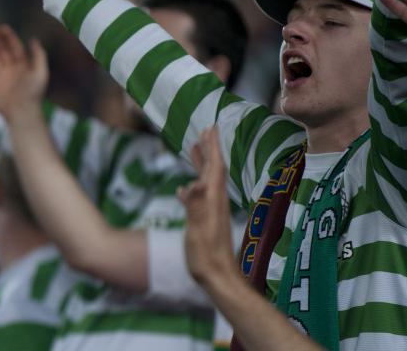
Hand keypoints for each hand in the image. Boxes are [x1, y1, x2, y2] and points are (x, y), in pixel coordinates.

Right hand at [0, 23, 47, 117]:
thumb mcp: (41, 72)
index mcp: (22, 65)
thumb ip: (38, 55)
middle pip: (1, 49)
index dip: (9, 37)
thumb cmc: (33, 93)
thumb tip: (34, 39)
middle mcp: (10, 68)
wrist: (21, 112)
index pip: (14, 47)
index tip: (2, 27)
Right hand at [178, 127, 236, 287]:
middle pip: (213, 170)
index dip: (212, 148)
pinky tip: (186, 187)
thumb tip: (190, 184)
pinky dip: (195, 183)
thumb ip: (194, 206)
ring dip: (203, 164)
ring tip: (195, 149)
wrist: (219, 278)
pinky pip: (202, 195)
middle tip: (204, 131)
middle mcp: (216, 202)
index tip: (209, 128)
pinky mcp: (208, 221)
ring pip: (208, 181)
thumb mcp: (197, 230)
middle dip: (209, 150)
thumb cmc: (207, 256)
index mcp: (214, 200)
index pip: (214, 168)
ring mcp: (213, 212)